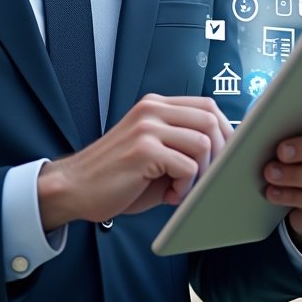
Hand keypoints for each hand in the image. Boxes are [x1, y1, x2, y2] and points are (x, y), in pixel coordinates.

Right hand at [37, 94, 231, 230]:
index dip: (226, 133)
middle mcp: (151, 110)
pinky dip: (185, 187)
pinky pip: (187, 166)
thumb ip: (183, 146)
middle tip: (208, 178)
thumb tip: (225, 155)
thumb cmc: (117, 176)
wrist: (75, 187)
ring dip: (201, 173)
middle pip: (211, 120)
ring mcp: (147, 128)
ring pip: (203, 142)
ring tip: (182, 188)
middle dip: (220, 154)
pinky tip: (170, 195)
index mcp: (155, 106)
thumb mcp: (154, 152)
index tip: (226, 158)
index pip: (207, 106)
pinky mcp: (143, 149)